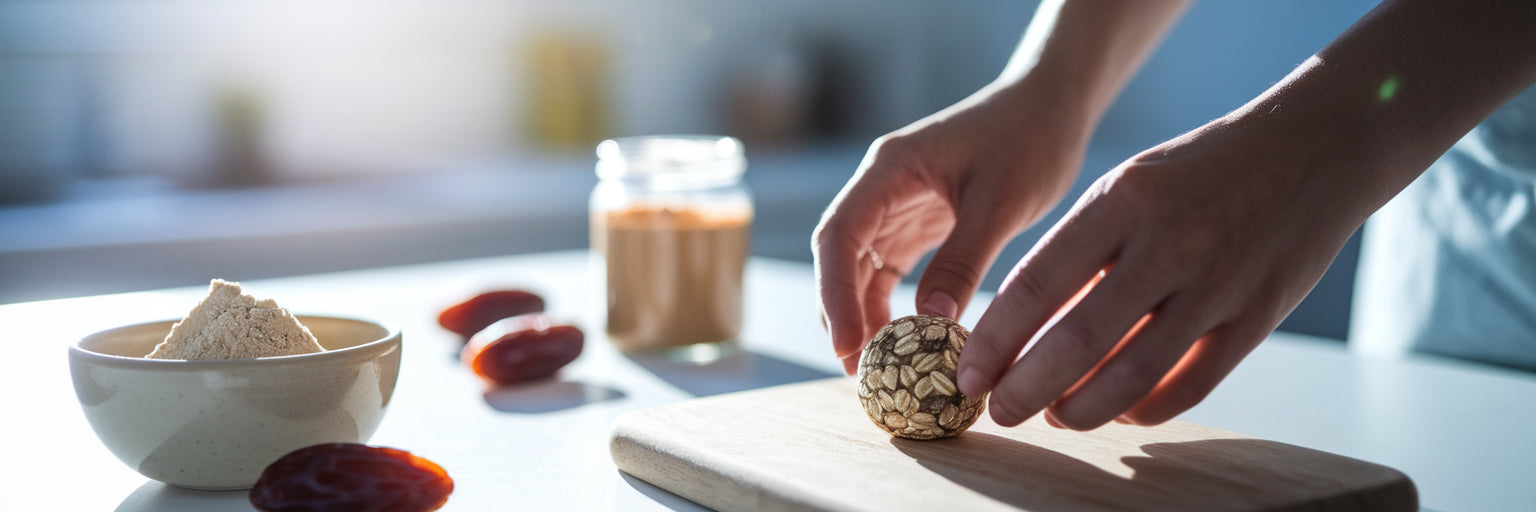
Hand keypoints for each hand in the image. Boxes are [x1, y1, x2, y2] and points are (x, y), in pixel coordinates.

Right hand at [813, 81, 1091, 374]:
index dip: (834, 293)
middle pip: (838, 257)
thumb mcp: (1001, 202)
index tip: (847, 344)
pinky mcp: (917, 226)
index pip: (839, 236)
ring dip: (862, 315)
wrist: (1052, 106)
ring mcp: (895, 208)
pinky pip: (890, 272)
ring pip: (859, 270)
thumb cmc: (1030, 138)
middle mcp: (881, 188)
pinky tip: (902, 342)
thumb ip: (965, 259)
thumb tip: (931, 323)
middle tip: (857, 370)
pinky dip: (890, 307)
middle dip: (840, 312)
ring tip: (876, 368)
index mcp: (888, 170)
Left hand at [956, 114, 1369, 430]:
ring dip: (1079, 409)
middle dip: (1026, 388)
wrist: (1314, 150)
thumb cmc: (1199, 172)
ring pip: (1131, 376)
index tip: (966, 372)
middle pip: (1078, 341)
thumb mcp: (1128, 184)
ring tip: (1052, 416)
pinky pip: (1188, 386)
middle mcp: (1168, 244)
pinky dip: (1143, 410)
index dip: (994, 340)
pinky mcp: (1255, 320)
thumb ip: (1080, 250)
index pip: (1037, 286)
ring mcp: (1217, 285)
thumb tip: (1021, 327)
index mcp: (1122, 200)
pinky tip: (1116, 412)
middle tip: (998, 410)